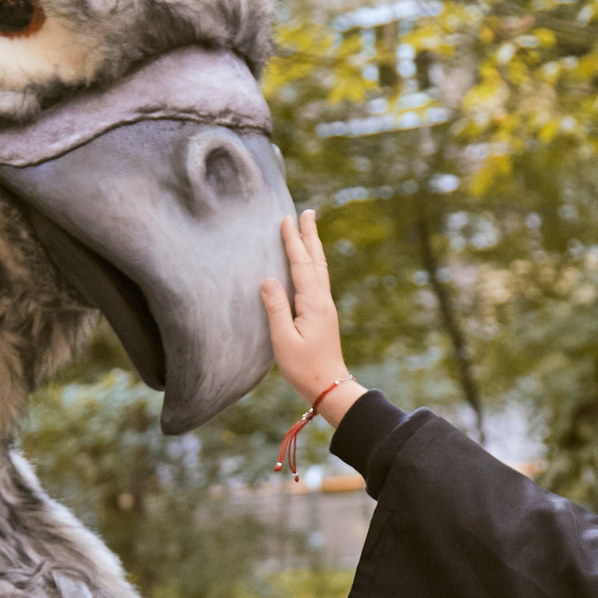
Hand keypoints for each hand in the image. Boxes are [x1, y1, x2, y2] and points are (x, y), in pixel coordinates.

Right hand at [260, 210, 360, 418]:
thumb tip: (268, 280)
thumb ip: (275, 308)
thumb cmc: (304, 367)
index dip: (293, 241)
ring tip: (309, 228)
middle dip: (309, 235)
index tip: (286, 219)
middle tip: (307, 212)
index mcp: (313, 303)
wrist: (330, 386)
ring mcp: (325, 306)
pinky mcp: (324, 314)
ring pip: (320, 268)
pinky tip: (310, 263)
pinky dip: (313, 262)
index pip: (301, 264)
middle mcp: (322, 300)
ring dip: (314, 246)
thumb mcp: (283, 340)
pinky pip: (318, 279)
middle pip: (316, 260)